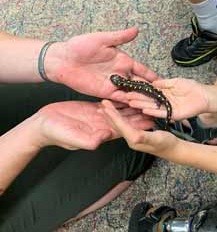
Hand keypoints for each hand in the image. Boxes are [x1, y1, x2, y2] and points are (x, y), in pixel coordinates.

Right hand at [34, 100, 152, 149]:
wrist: (43, 125)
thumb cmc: (56, 134)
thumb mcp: (73, 138)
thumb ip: (88, 140)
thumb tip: (103, 138)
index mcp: (104, 133)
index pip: (127, 129)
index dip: (140, 124)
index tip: (153, 118)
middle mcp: (106, 126)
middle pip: (129, 119)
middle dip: (143, 113)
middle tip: (158, 105)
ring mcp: (101, 117)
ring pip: (122, 110)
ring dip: (134, 104)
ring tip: (149, 97)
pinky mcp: (95, 108)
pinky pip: (112, 103)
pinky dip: (122, 98)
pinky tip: (131, 92)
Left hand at [46, 27, 157, 102]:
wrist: (62, 60)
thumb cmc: (80, 46)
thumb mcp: (101, 39)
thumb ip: (120, 37)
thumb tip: (136, 29)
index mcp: (124, 61)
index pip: (143, 70)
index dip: (153, 76)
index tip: (165, 83)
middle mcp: (121, 73)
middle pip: (141, 84)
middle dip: (151, 91)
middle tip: (164, 99)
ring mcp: (114, 84)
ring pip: (132, 93)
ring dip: (142, 99)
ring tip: (155, 106)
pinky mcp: (105, 93)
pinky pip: (120, 99)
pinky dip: (129, 103)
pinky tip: (138, 108)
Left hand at [101, 100, 178, 155]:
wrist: (174, 150)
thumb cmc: (167, 144)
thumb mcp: (158, 139)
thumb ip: (146, 137)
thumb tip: (136, 136)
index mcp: (134, 139)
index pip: (120, 126)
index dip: (112, 115)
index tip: (105, 106)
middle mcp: (131, 139)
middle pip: (117, 125)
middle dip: (109, 114)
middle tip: (101, 103)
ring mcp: (134, 137)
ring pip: (120, 125)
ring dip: (113, 116)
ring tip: (106, 108)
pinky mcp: (138, 135)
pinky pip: (127, 125)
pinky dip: (121, 117)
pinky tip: (120, 113)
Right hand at [126, 78, 208, 119]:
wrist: (204, 95)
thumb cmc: (192, 87)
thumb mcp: (175, 82)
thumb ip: (163, 83)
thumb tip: (151, 83)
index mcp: (164, 93)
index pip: (149, 92)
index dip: (139, 91)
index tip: (128, 89)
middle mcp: (164, 101)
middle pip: (148, 100)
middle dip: (136, 98)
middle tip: (124, 97)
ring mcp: (168, 109)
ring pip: (152, 106)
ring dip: (141, 105)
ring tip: (130, 103)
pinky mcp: (173, 115)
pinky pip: (161, 113)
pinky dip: (153, 111)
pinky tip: (144, 109)